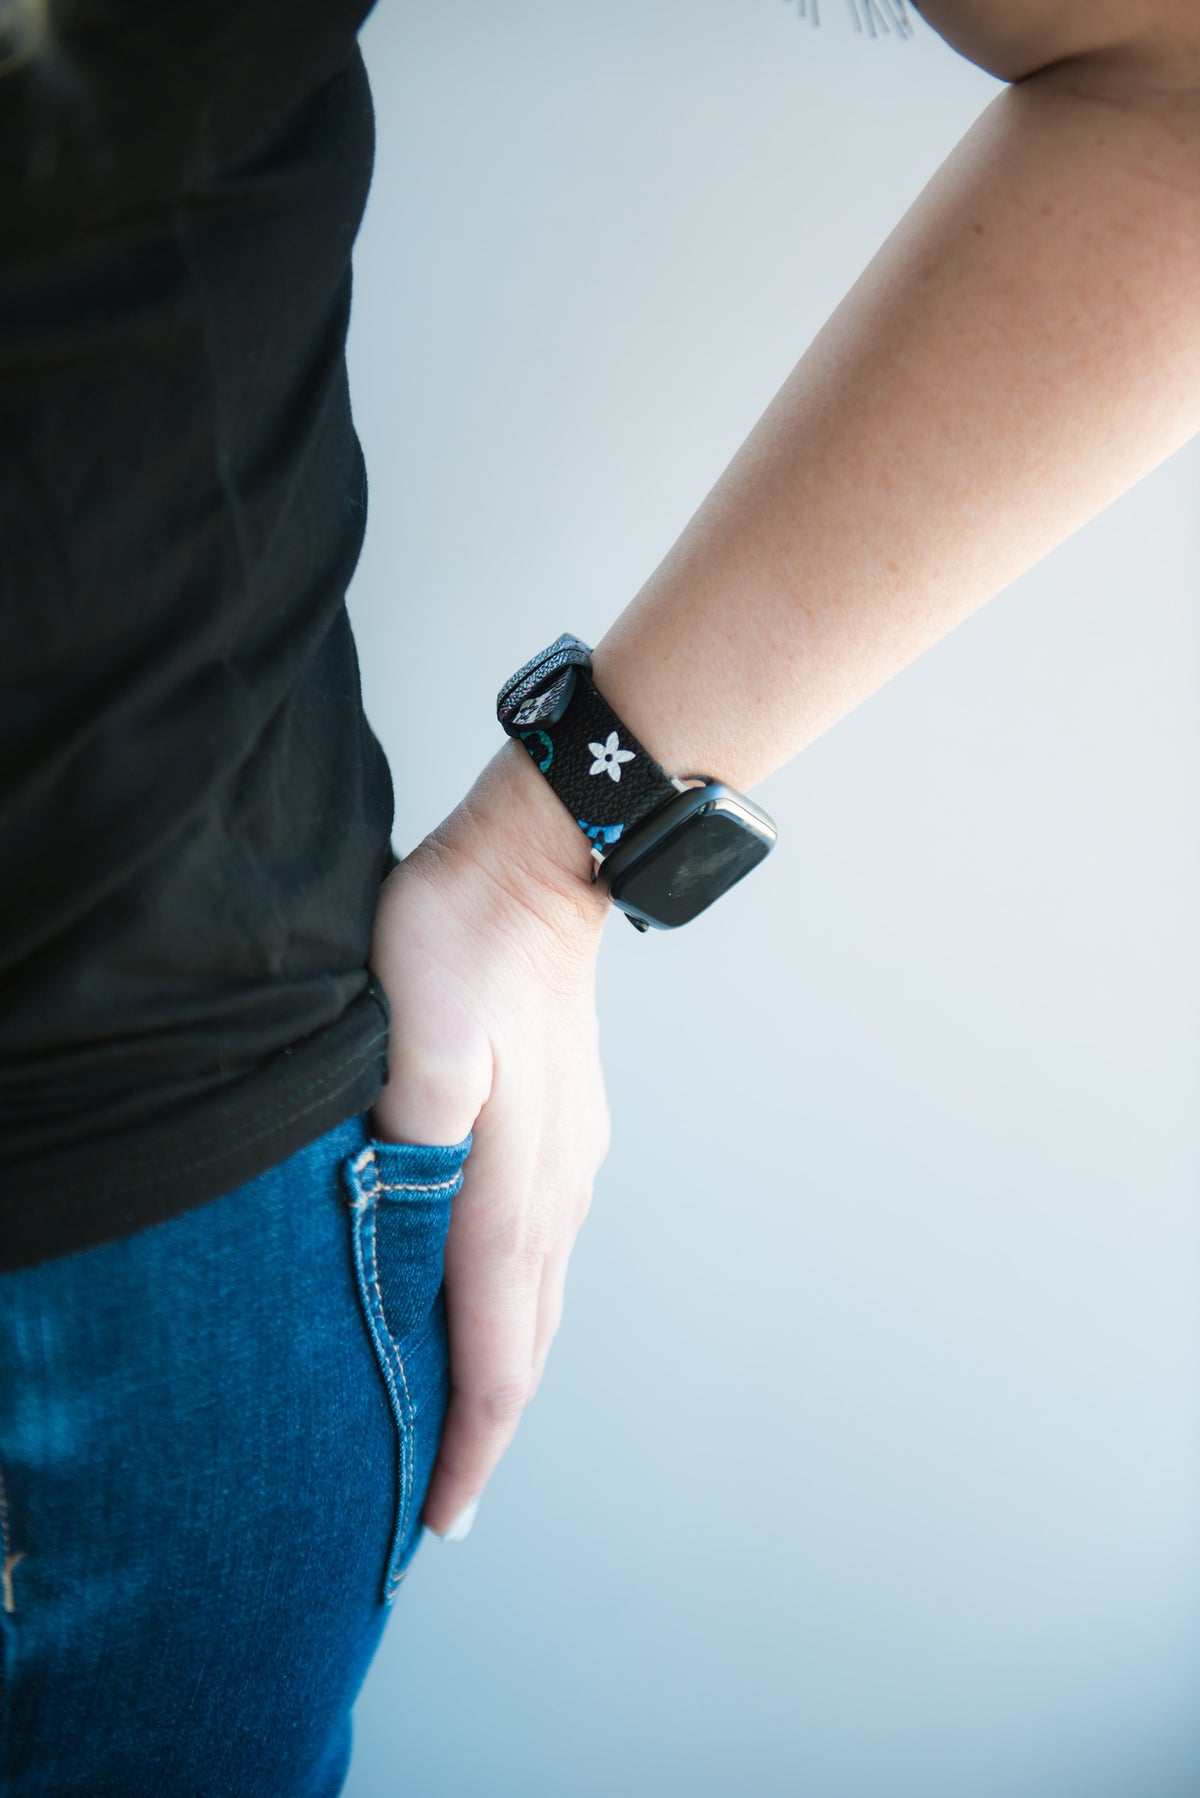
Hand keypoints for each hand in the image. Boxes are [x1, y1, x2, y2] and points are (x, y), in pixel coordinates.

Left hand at [367, 742, 611, 1536]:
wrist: (539, 867)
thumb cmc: (462, 943)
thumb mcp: (419, 1042)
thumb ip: (414, 1149)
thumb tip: (403, 1239)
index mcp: (515, 1190)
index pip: (497, 1353)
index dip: (469, 1446)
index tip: (440, 1520)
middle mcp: (556, 1195)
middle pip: (528, 1346)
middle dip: (486, 1432)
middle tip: (443, 1501)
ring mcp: (571, 1164)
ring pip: (539, 1303)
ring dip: (502, 1375)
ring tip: (461, 1428)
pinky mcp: (566, 1134)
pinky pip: (541, 1254)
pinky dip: (514, 1311)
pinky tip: (487, 1311)